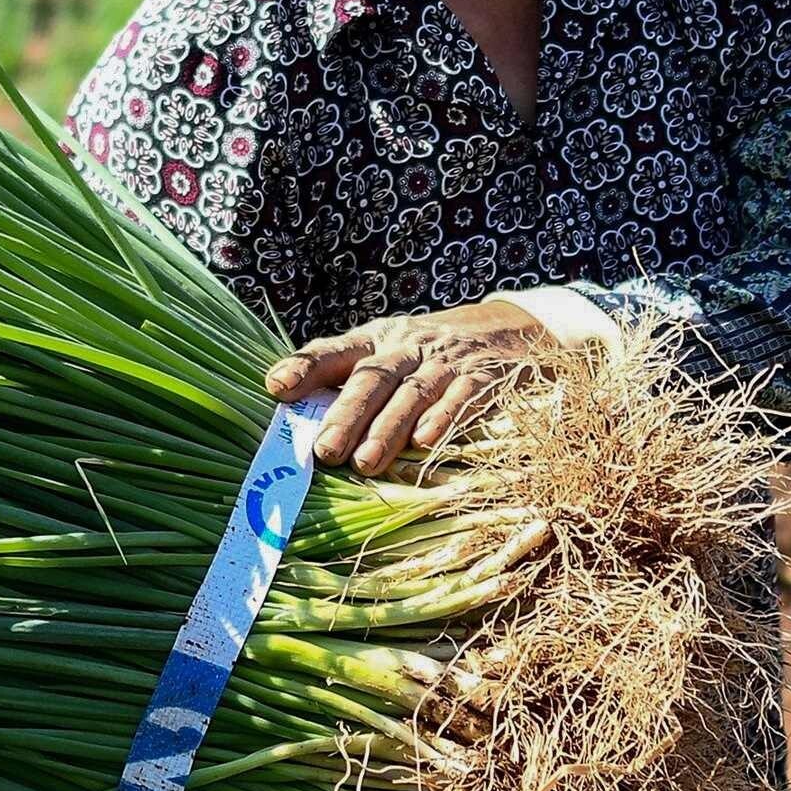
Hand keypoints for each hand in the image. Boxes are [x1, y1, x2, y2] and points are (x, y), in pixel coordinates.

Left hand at [267, 296, 552, 474]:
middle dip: (348, 414)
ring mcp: (448, 362)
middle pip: (374, 378)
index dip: (306, 366)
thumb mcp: (391, 352)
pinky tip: (425, 442)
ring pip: (413, 393)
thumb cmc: (433, 353)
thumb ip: (351, 383)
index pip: (336, 350)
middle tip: (325, 451)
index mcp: (378, 339)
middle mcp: (409, 346)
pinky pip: (463, 398)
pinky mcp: (485, 377)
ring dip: (388, 428)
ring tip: (365, 462)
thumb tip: (301, 424)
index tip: (278, 387)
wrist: (512, 328)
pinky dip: (444, 418)